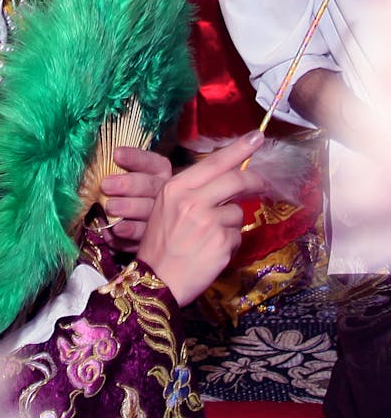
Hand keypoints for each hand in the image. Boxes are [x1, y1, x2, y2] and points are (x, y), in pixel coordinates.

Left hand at [101, 146, 170, 249]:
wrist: (130, 230)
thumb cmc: (121, 195)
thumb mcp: (120, 179)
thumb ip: (114, 173)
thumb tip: (98, 171)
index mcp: (158, 173)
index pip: (150, 162)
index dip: (134, 157)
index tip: (116, 154)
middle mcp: (163, 193)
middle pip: (150, 186)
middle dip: (128, 184)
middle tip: (106, 185)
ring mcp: (161, 216)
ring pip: (149, 211)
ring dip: (129, 208)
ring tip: (110, 207)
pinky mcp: (154, 237)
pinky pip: (144, 236)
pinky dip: (129, 232)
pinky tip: (117, 230)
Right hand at [136, 131, 265, 306]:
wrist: (155, 281)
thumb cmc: (160, 244)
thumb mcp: (166, 208)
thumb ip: (193, 191)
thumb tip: (228, 178)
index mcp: (176, 188)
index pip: (214, 162)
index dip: (239, 149)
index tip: (257, 136)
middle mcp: (192, 200)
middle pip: (236, 180)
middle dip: (255, 181)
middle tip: (263, 183)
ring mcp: (208, 222)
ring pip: (237, 213)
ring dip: (230, 224)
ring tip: (209, 238)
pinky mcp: (221, 242)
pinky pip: (236, 236)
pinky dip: (228, 244)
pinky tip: (211, 252)